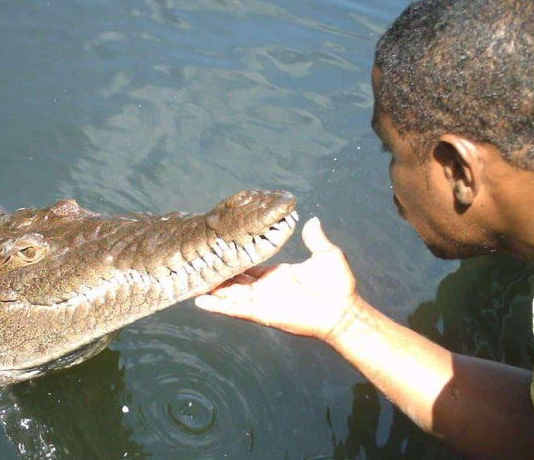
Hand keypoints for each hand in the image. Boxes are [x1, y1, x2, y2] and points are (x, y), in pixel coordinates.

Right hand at [195, 217, 359, 341]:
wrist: (343, 311)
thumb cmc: (338, 286)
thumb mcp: (327, 255)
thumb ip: (315, 239)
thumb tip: (311, 220)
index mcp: (276, 274)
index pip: (247, 265)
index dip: (232, 258)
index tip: (217, 249)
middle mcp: (265, 287)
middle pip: (233, 280)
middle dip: (216, 273)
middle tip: (195, 262)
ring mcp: (261, 301)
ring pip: (229, 293)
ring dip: (212, 288)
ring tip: (190, 281)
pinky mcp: (262, 312)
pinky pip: (235, 308)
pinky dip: (217, 305)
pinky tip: (200, 300)